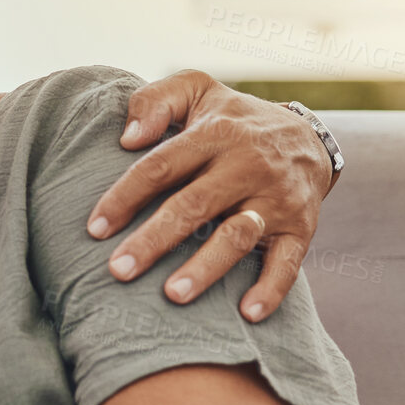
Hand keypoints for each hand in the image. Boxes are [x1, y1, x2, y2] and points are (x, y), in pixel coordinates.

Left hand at [86, 70, 333, 321]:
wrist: (309, 135)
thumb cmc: (231, 120)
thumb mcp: (196, 90)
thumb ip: (155, 101)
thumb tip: (127, 138)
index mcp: (215, 134)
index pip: (161, 166)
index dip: (125, 197)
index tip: (95, 229)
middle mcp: (247, 165)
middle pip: (193, 205)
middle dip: (154, 240)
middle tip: (119, 270)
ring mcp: (276, 198)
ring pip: (237, 236)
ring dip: (206, 268)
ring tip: (172, 296)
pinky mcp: (301, 227)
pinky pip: (289, 262)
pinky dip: (271, 289)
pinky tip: (246, 314)